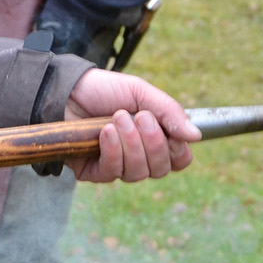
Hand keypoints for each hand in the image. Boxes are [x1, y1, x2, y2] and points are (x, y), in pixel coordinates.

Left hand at [64, 69, 199, 183]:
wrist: (66, 89)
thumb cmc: (104, 90)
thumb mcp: (140, 92)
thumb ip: (169, 112)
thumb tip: (195, 136)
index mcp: (154, 138)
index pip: (179, 159)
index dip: (178, 150)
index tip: (169, 130)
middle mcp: (138, 156)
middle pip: (160, 169)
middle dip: (152, 143)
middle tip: (140, 117)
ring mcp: (117, 166)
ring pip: (137, 173)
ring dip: (130, 144)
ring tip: (117, 119)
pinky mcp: (94, 172)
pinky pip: (112, 173)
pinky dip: (112, 151)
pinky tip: (105, 132)